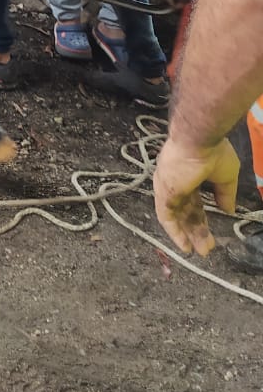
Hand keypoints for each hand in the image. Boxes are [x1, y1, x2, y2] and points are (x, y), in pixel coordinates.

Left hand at [152, 133, 239, 255]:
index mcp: (189, 175)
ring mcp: (167, 186)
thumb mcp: (226, 177)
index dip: (202, 219)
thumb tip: (229, 211)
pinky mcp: (163, 191)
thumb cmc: (214, 153)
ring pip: (177, 215)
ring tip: (199, 251)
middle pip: (185, 211)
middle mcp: (175, 182)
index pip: (194, 202)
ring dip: (187, 234)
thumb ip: (225, 195)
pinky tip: (183, 244)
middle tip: (206, 248)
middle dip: (196, 230)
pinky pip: (166, 215)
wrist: (199, 140)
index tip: (211, 235)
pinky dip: (174, 230)